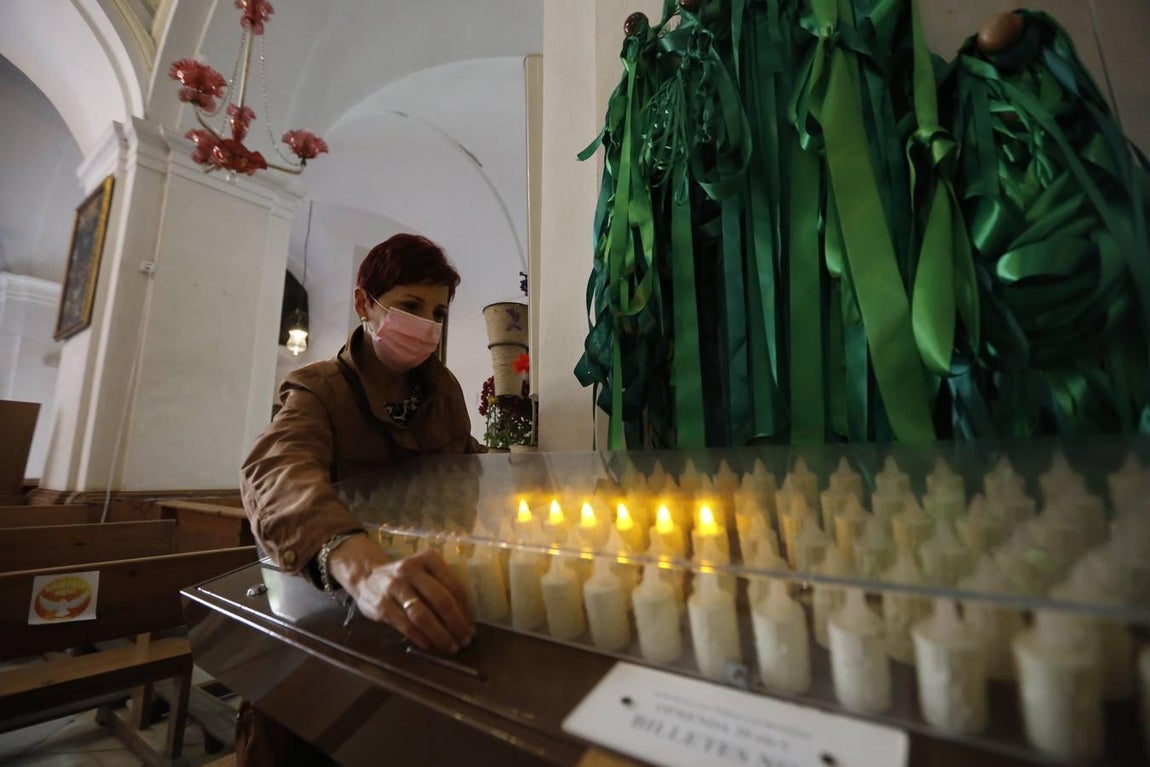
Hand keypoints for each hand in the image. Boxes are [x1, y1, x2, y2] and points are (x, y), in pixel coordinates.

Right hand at [327, 535, 474, 653]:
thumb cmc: (405, 579)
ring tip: (450, 647)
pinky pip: (406, 625)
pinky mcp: (382, 605)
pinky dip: (421, 638)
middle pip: (441, 600)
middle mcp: (412, 569)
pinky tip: (430, 646)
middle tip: (465, 641)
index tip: (472, 628)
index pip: (454, 586)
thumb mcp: (424, 573)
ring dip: (440, 635)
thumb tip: (466, 621)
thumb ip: (442, 588)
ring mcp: (395, 586)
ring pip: (423, 615)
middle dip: (456, 624)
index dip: (466, 611)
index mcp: (429, 559)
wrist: (366, 576)